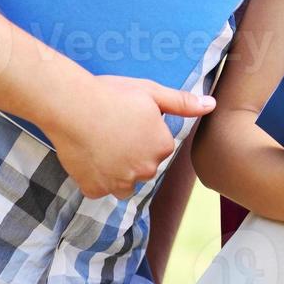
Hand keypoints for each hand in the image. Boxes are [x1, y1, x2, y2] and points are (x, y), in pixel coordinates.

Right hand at [47, 74, 214, 199]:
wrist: (72, 106)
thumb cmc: (113, 95)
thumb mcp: (152, 93)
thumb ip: (183, 103)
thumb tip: (212, 105)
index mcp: (162, 148)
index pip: (159, 146)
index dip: (144, 132)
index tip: (128, 119)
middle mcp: (145, 171)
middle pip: (144, 166)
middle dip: (133, 153)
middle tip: (113, 130)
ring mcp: (119, 183)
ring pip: (125, 182)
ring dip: (118, 170)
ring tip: (102, 145)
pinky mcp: (94, 190)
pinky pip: (100, 188)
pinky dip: (96, 178)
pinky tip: (89, 156)